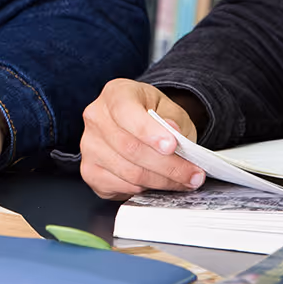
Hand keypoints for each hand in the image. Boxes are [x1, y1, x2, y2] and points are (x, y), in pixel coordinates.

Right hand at [78, 79, 207, 199]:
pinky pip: (120, 186)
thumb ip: (174, 120)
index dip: (148, 131)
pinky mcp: (90, 170)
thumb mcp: (171, 110)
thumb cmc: (155, 116)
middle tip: (193, 174)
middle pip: (130, 148)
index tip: (171, 146)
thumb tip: (173, 133)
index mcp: (115, 94)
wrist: (141, 126)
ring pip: (128, 172)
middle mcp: (96, 117)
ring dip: (162, 181)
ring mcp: (89, 145)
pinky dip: (145, 189)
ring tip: (184, 181)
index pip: (126, 112)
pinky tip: (159, 183)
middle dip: (167, 166)